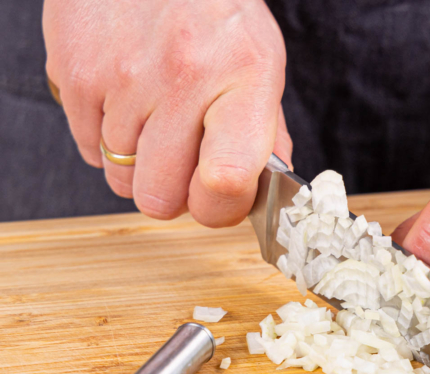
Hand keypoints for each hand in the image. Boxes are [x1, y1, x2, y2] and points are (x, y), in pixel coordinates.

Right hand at [43, 0, 290, 226]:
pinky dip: (108, 140)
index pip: (226, 179)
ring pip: (121, 179)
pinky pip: (89, 150)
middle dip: (174, 193)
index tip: (219, 198)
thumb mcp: (261, 62)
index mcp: (244, 78)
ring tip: (155, 117)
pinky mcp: (76, 72)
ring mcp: (123, 77)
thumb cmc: (215, 13)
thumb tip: (262, 193)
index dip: (220, 209)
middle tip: (184, 161)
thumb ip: (265, 133)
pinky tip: (127, 103)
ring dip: (140, 164)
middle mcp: (183, 78)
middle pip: (160, 198)